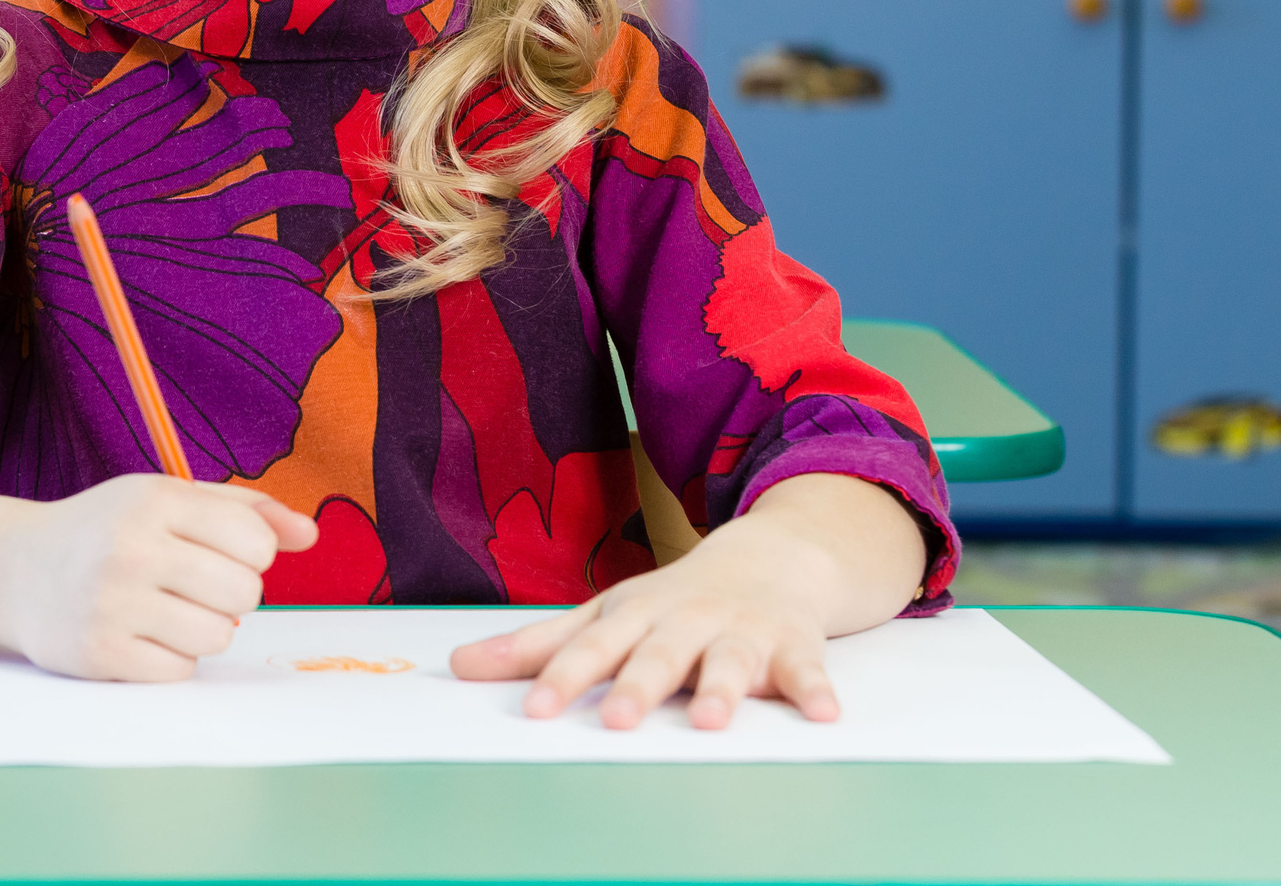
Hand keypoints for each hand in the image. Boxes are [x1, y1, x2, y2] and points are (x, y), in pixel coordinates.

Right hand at [0, 474, 316, 681]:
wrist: (14, 569)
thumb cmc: (107, 530)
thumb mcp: (168, 500)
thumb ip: (244, 512)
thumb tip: (312, 534)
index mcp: (155, 500)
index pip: (255, 542)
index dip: (250, 554)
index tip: (218, 551)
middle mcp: (131, 549)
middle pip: (244, 594)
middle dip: (231, 593)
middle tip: (192, 583)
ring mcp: (112, 605)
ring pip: (217, 636)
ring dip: (205, 628)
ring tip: (168, 609)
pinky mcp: (100, 654)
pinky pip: (180, 669)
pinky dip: (171, 656)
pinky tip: (141, 633)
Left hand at [450, 474, 924, 729]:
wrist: (772, 556)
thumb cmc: (672, 601)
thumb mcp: (604, 614)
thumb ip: (535, 645)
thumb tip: (456, 665)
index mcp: (633, 616)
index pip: (591, 647)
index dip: (562, 676)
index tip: (535, 709)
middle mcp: (684, 622)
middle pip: (658, 656)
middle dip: (638, 686)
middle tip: (617, 720)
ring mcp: (740, 632)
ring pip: (729, 662)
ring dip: (723, 691)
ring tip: (712, 724)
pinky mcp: (792, 645)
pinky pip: (806, 668)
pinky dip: (815, 689)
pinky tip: (824, 715)